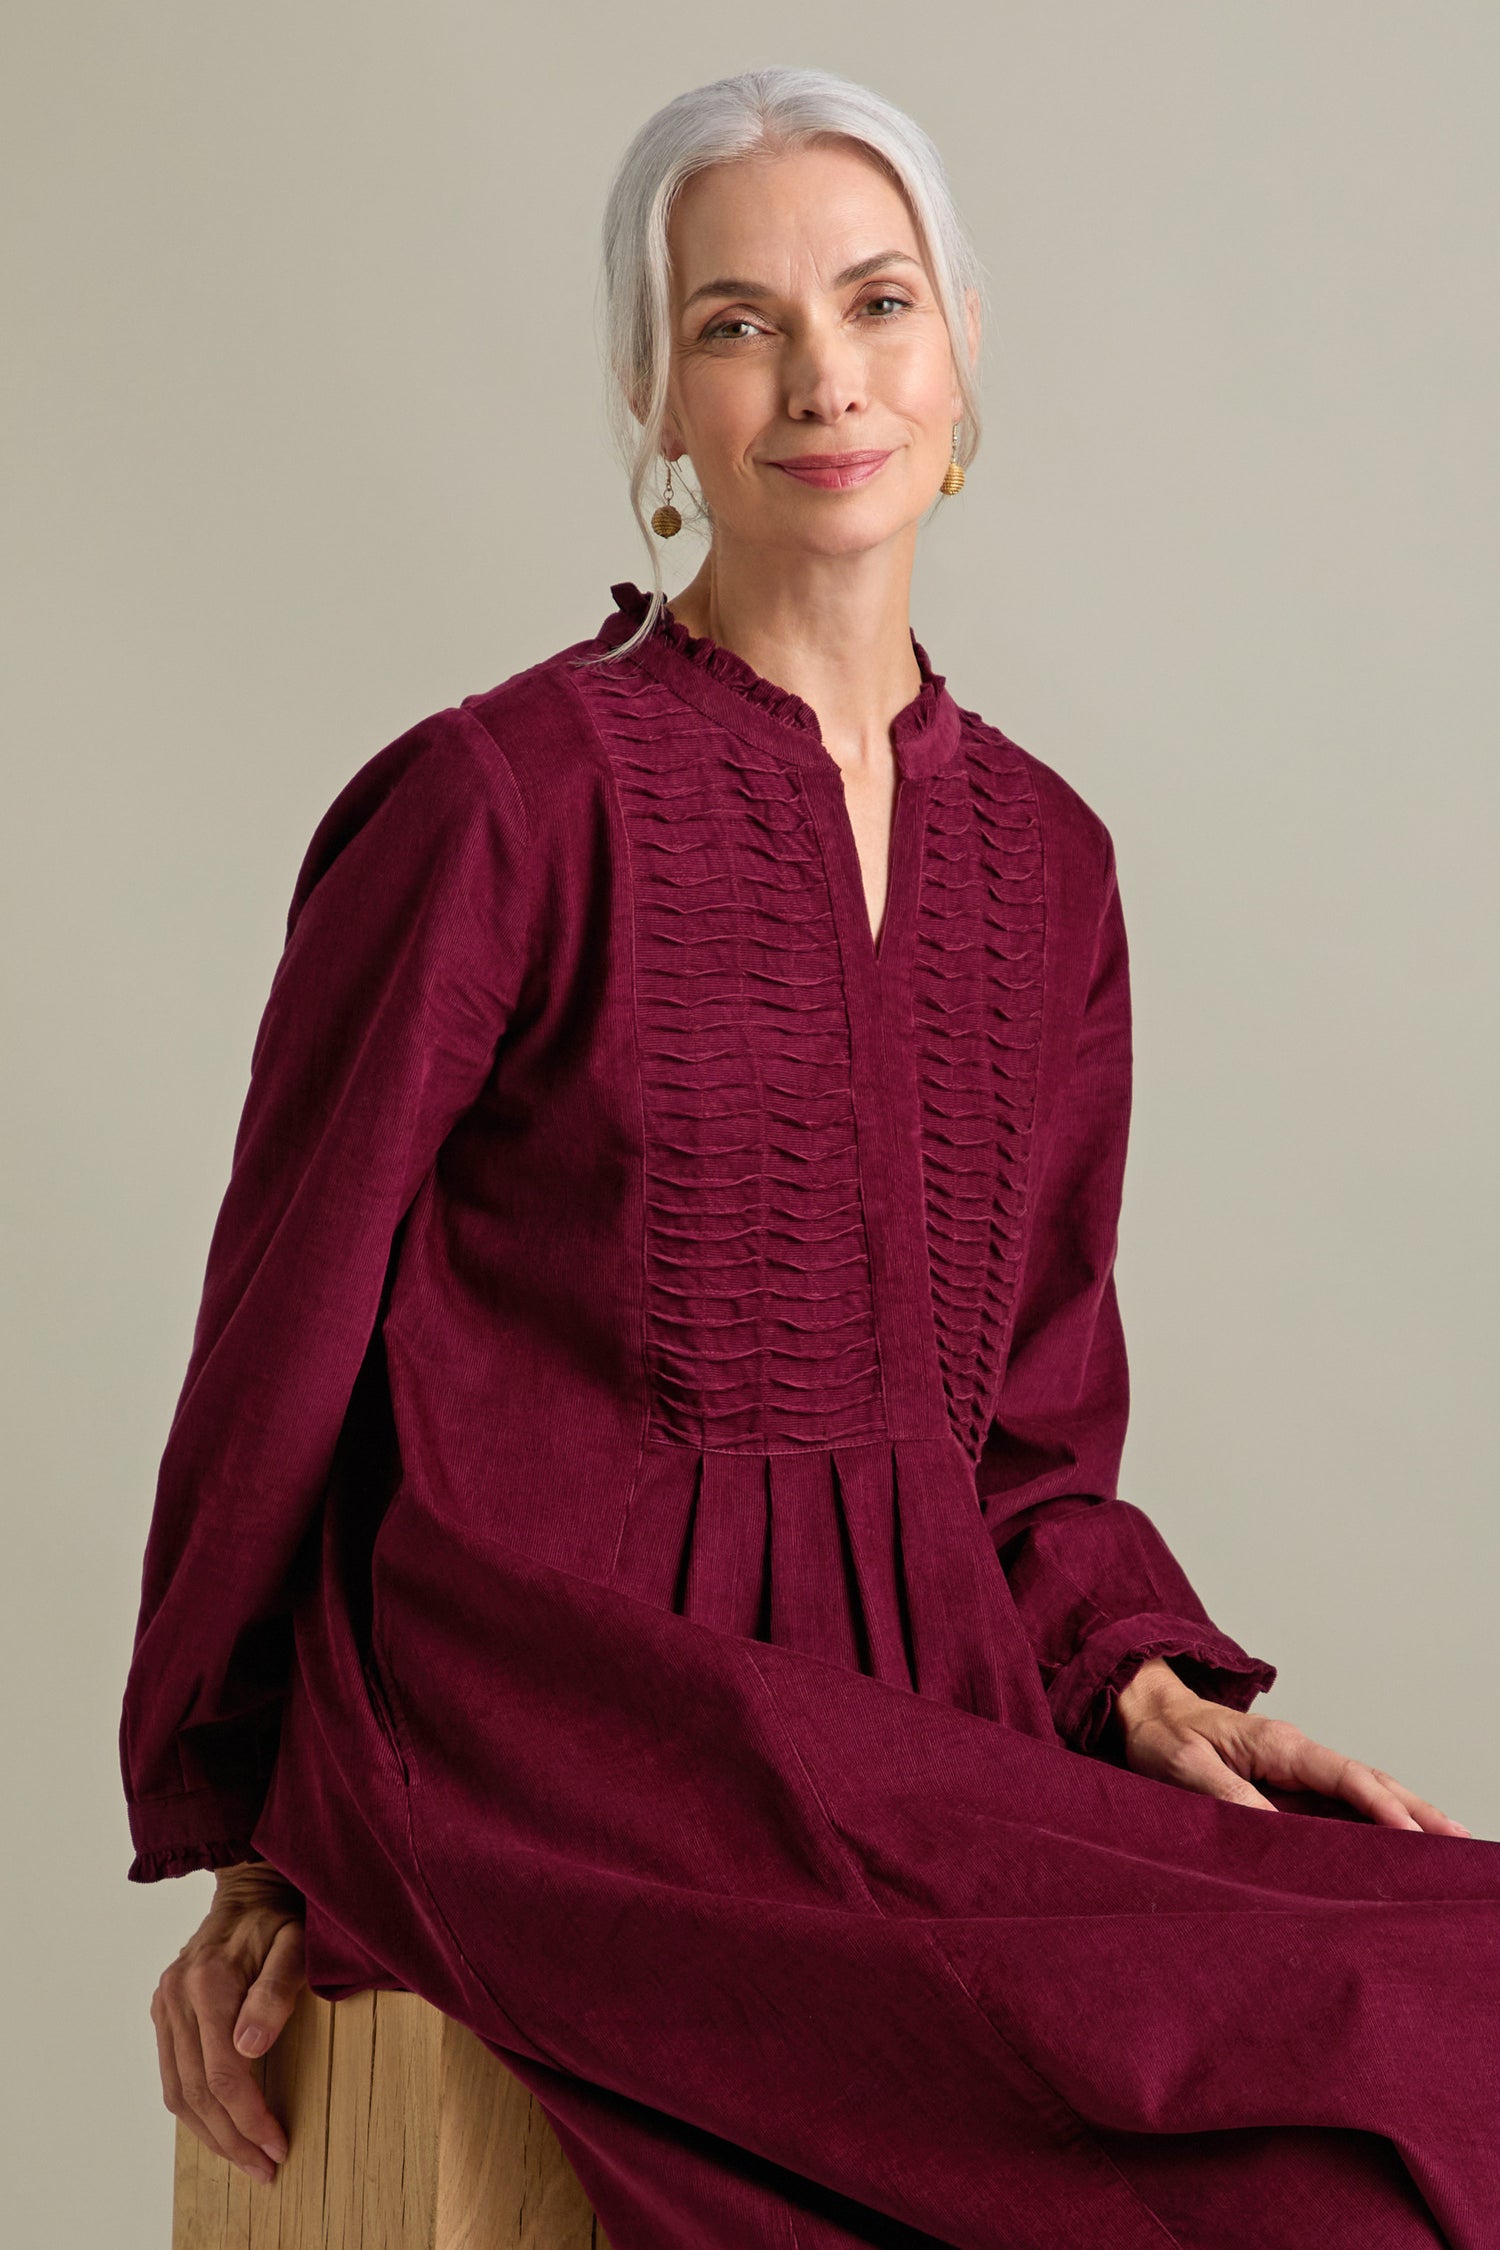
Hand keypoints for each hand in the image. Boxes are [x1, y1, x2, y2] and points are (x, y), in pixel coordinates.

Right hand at [150, 1857, 307, 2186]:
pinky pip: (172, 2074)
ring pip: (177, 2091)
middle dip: (232, 2138)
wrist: (249, 1887)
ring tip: (245, 2158)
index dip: (250, 2117)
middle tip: (265, 2168)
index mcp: (208, 1983)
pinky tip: (220, 2126)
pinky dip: (194, 2109)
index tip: (278, 2144)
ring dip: (210, 2133)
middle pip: (197, 2092)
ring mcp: (164, 2004)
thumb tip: (250, 2047)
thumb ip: (275, 1993)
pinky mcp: (163, 2010)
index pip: (223, 2074)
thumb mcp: (295, 1945)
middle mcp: (176, 1996)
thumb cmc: (280, 1917)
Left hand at [1112, 1658, 1474, 1834]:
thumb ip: (1226, 1794)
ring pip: (1361, 1795)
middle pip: (1369, 1783)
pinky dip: (1370, 1825)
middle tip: (1460, 1841)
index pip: (1344, 1775)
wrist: (1143, 1712)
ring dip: (1403, 1818)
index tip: (1413, 1834)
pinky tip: (1391, 1846)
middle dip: (1416, 1811)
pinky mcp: (1285, 1789)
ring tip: (1446, 1845)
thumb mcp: (1184, 1765)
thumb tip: (1272, 1828)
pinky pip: (1336, 1807)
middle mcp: (1296, 1756)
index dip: (1381, 1805)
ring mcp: (1294, 1773)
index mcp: (1278, 1745)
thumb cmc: (1161, 1735)